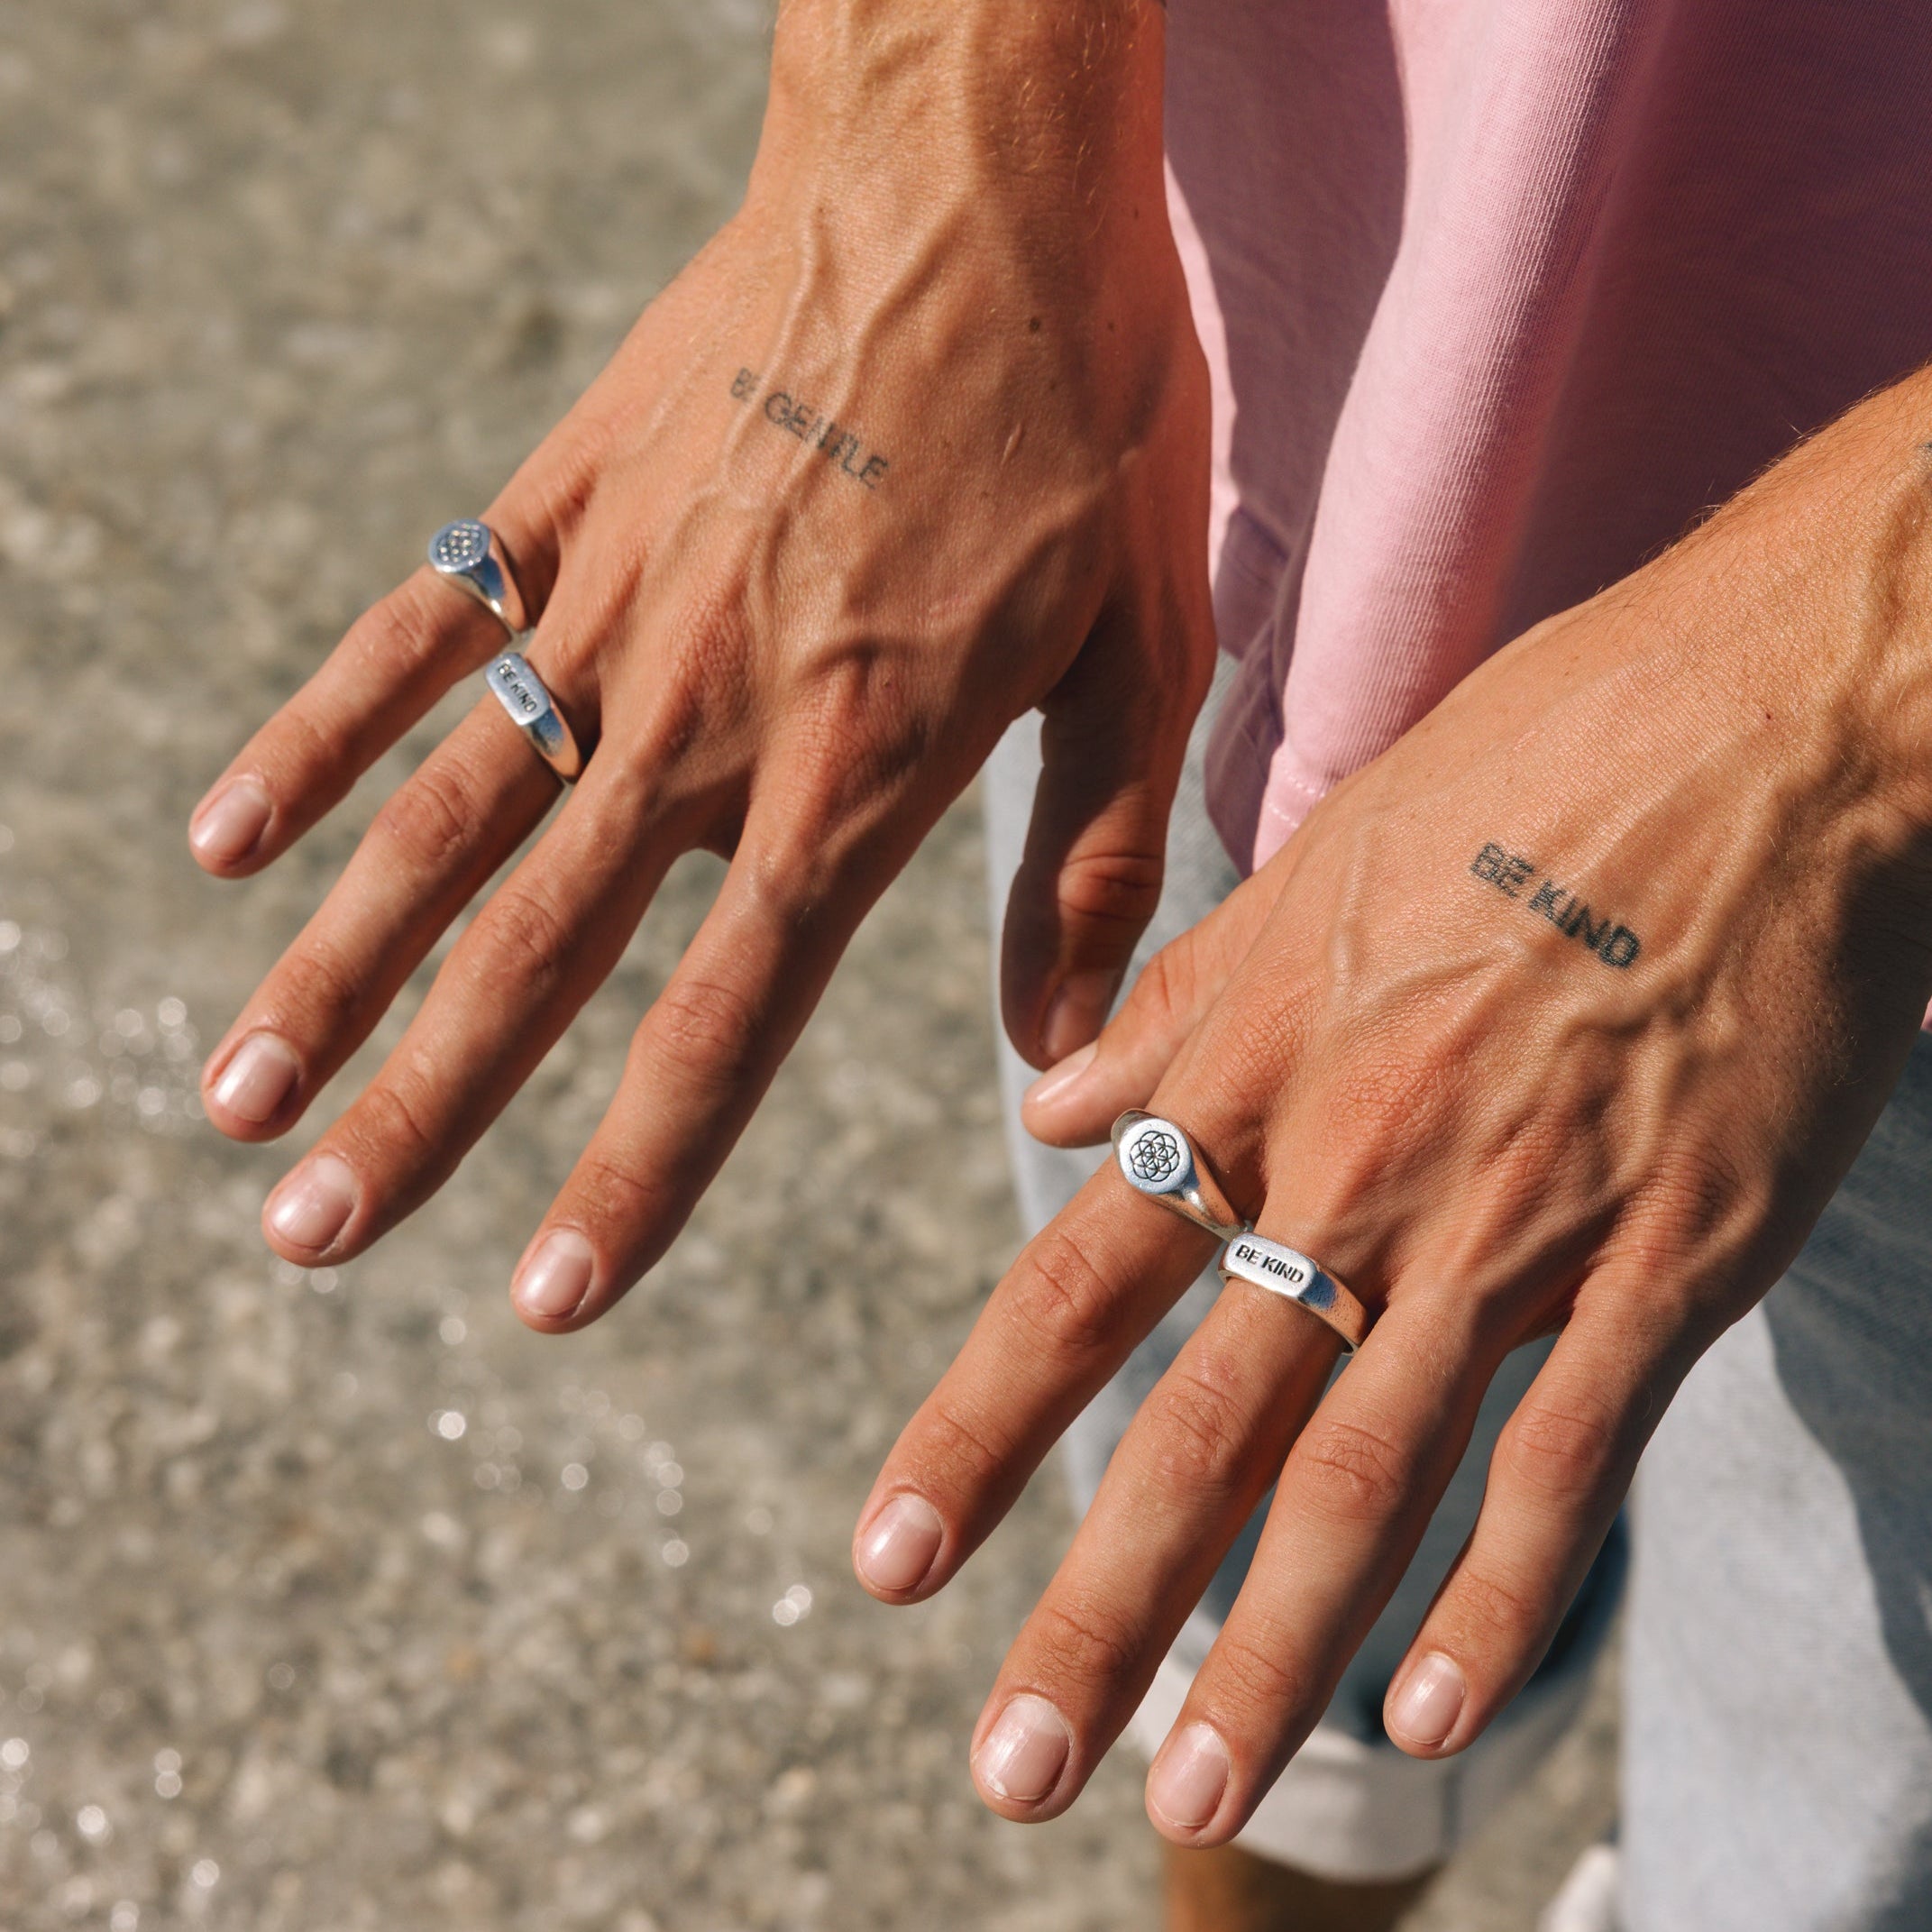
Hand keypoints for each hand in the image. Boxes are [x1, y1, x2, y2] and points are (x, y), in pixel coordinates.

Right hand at [189, 0, 1210, 1324]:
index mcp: (861, 773)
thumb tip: (1060, 1058)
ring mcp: (617, 604)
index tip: (542, 1298)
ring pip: (444, 815)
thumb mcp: (1140, 658)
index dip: (635, 1173)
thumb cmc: (1084, 421)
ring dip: (332, 966)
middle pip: (539, 952)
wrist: (975, 173)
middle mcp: (711, 715)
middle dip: (423, 1111)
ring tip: (237, 1098)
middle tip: (313, 1239)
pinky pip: (413, 634)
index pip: (728, 1023)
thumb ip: (1092, 869)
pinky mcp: (562, 503)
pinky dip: (316, 734)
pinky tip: (225, 836)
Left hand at [854, 370, 1931, 1840]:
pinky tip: (1434, 1719)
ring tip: (1193, 1801)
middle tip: (1009, 1773)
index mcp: (1259, 1068)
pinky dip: (1499, 1600)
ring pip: (1364, 1480)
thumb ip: (1179, 1006)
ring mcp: (1513, 1224)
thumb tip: (1045, 1098)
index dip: (977, 1433)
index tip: (887, 1561)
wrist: (1763, 725)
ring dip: (1270, 1661)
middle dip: (1097, 1614)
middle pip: (1201, 1429)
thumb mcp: (1315, 863)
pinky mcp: (1666, 1258)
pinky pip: (1565, 1459)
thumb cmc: (1529, 765)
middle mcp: (1359, 1168)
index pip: (1080, 1284)